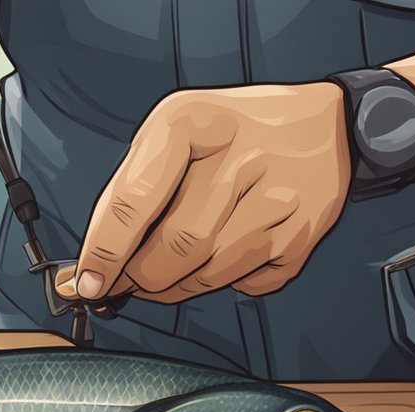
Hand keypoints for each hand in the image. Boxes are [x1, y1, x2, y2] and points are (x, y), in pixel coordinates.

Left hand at [73, 83, 349, 302]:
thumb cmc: (233, 131)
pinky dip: (222, 282)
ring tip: (166, 271)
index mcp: (192, 121)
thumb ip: (131, 188)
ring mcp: (278, 200)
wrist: (327, 126)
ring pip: (207, 275)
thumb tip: (95, 259)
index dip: (105, 251)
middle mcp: (241, 158)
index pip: (135, 201)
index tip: (87, 282)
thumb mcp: (173, 130)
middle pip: (174, 248)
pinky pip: (244, 284)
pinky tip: (221, 254)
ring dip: (175, 286)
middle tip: (125, 280)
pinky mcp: (302, 235)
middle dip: (139, 276)